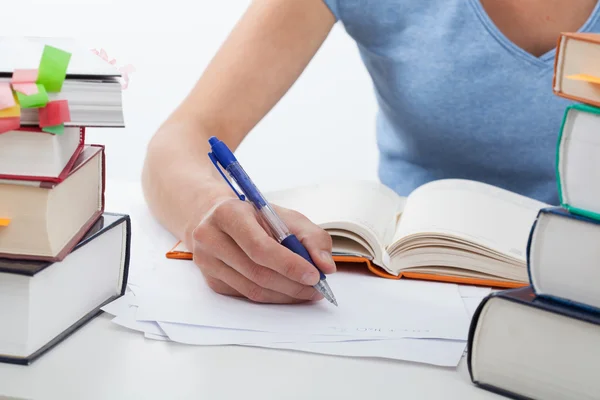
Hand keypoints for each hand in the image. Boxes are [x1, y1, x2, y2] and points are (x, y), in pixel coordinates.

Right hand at [192, 198, 336, 303]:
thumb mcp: (286, 216)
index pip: (259, 247)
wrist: (217, 218)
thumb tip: (326, 267)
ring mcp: (207, 262)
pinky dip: (273, 297)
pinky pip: (247, 296)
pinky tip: (289, 291)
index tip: (315, 275)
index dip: (289, 265)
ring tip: (308, 291)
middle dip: (292, 284)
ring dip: (285, 294)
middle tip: (317, 288)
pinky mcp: (212, 281)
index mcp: (228, 213)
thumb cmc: (255, 216)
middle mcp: (210, 238)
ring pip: (252, 289)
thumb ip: (312, 237)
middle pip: (256, 272)